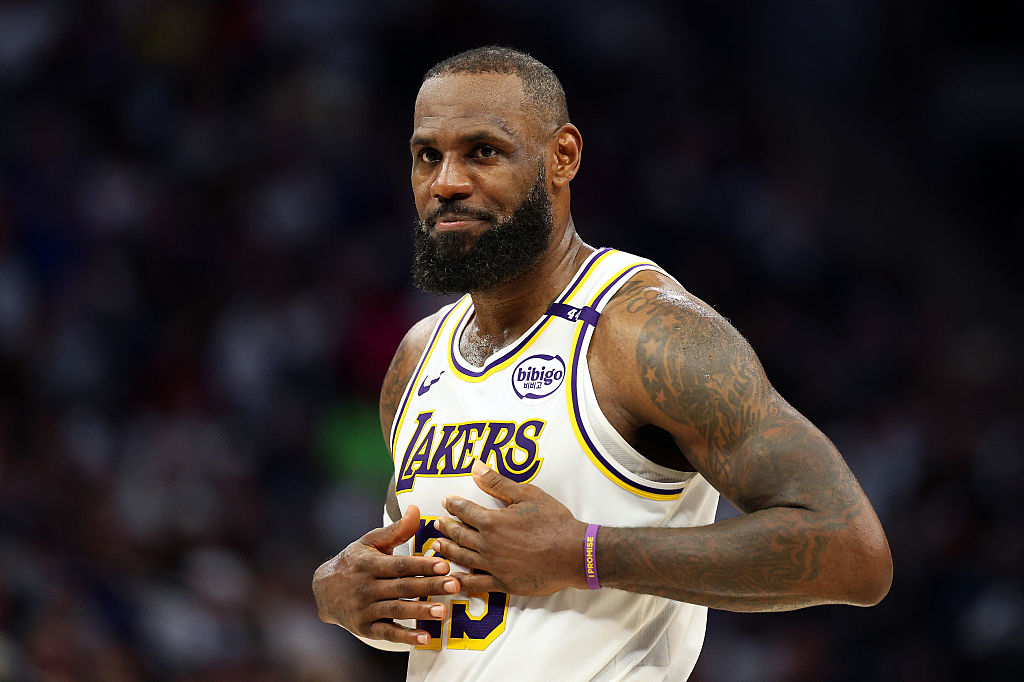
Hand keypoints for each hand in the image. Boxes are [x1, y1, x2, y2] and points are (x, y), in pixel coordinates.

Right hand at [312, 505, 461, 645]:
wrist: (322, 590)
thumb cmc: (354, 561)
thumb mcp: (369, 542)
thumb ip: (396, 530)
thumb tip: (416, 509)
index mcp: (370, 564)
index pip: (400, 565)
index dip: (422, 565)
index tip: (444, 565)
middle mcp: (367, 587)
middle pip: (403, 587)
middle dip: (430, 586)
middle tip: (454, 585)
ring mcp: (365, 609)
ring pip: (397, 610)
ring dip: (421, 611)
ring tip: (443, 611)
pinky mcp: (365, 628)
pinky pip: (387, 633)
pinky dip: (405, 636)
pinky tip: (425, 638)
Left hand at [433, 461, 587, 595]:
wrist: (573, 553)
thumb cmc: (554, 521)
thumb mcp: (527, 495)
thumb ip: (498, 483)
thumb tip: (475, 467)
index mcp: (492, 521)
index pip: (465, 511)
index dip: (453, 504)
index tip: (446, 501)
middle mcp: (487, 544)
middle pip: (459, 535)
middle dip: (446, 528)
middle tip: (437, 524)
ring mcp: (493, 566)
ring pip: (462, 558)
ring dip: (447, 551)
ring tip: (436, 547)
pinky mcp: (502, 584)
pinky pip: (475, 584)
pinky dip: (460, 581)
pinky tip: (452, 579)